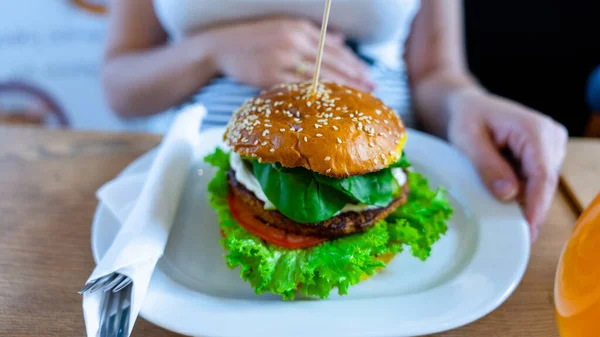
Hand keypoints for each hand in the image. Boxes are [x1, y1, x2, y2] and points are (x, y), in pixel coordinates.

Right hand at [195, 18, 373, 90]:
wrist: (220, 46)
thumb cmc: (254, 38)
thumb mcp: (285, 27)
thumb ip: (314, 34)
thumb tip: (340, 39)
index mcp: (299, 28)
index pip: (334, 48)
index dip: (353, 62)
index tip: (368, 74)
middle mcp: (293, 41)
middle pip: (331, 62)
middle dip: (354, 76)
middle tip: (372, 87)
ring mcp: (281, 58)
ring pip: (319, 76)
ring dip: (341, 87)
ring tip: (357, 96)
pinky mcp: (270, 75)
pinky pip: (298, 87)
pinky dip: (315, 94)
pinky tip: (328, 102)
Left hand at [447, 87, 567, 241]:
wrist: (469, 106)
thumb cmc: (466, 118)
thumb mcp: (467, 139)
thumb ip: (486, 165)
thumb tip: (508, 195)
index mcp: (535, 130)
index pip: (541, 175)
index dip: (535, 205)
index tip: (528, 230)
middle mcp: (551, 137)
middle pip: (545, 184)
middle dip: (531, 210)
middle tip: (517, 239)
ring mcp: (552, 146)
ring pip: (542, 186)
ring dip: (525, 203)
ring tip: (508, 225)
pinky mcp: (545, 155)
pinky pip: (537, 182)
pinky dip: (523, 195)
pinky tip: (508, 207)